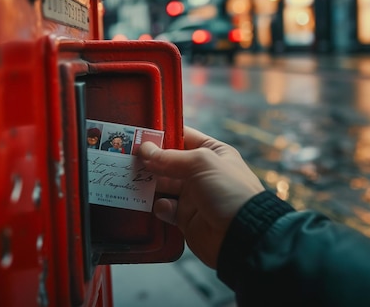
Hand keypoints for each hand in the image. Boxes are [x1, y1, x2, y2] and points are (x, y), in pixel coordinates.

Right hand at [138, 126, 263, 267]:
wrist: (241, 233)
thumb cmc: (230, 191)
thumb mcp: (201, 163)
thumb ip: (170, 157)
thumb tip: (145, 150)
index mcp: (212, 153)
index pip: (184, 137)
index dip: (163, 135)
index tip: (141, 135)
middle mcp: (202, 173)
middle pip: (169, 163)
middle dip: (150, 161)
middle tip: (127, 159)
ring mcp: (194, 196)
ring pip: (164, 186)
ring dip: (150, 184)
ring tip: (133, 181)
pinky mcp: (187, 218)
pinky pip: (166, 209)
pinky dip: (160, 207)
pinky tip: (162, 207)